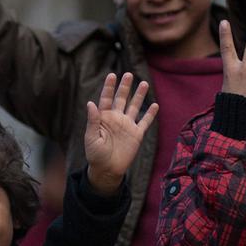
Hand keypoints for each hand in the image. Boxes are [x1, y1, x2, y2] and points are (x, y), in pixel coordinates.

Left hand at [82, 72, 157, 194]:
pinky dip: (150, 114)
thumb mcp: (91, 138)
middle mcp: (116, 118)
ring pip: (134, 106)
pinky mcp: (137, 134)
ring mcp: (127, 125)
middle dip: (125, 87)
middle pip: (121, 99)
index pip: (106, 99)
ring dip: (139, 96)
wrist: (107, 170)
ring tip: (144, 83)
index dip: (109, 87)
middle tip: (128, 74)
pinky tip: (155, 105)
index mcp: (103, 118)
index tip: (112, 75)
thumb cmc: (95, 155)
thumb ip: (93, 121)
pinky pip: (145, 122)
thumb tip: (90, 103)